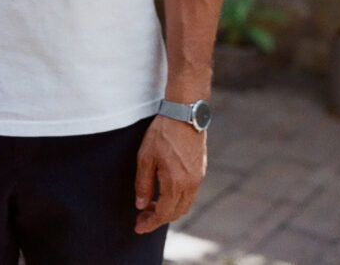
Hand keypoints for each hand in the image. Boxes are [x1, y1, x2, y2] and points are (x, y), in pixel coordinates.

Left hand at [134, 115, 206, 232]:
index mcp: (176, 183)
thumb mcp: (145, 157)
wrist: (185, 112)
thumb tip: (141, 205)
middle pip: (175, 213)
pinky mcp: (201, 170)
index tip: (138, 227)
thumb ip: (143, 183)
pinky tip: (165, 191)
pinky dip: (177, 199)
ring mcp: (198, 177)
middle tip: (142, 215)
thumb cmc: (163, 132)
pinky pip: (190, 193)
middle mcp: (190, 184)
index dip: (150, 223)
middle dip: (158, 218)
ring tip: (152, 204)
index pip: (163, 214)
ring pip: (184, 204)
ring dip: (169, 209)